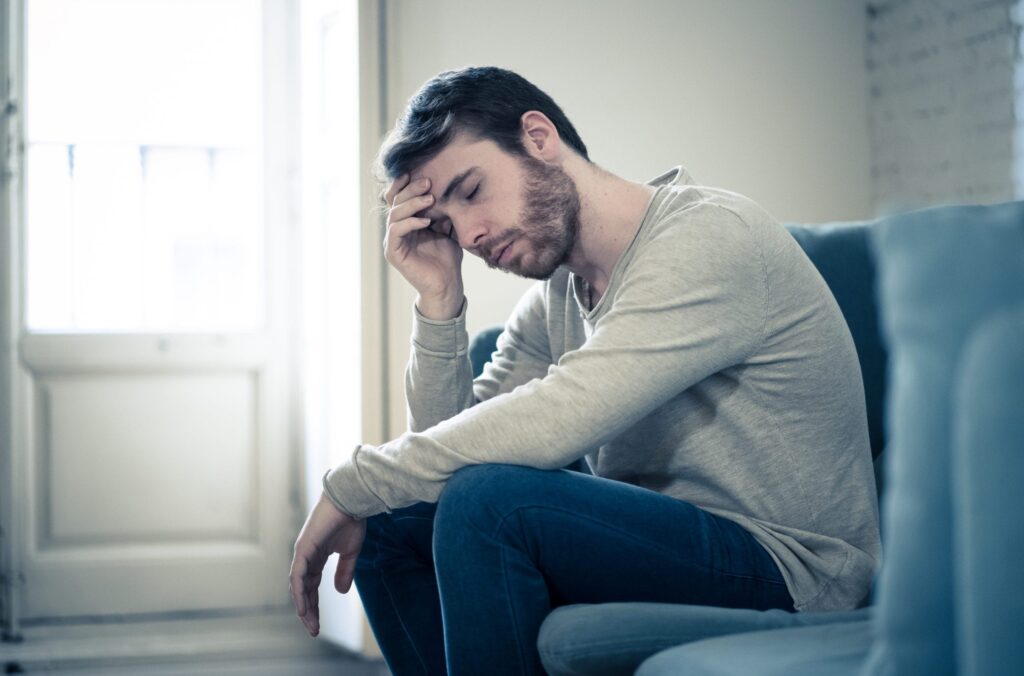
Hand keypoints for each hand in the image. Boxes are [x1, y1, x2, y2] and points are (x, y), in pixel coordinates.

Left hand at [289, 491, 366, 636]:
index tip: (318, 625)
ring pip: (298, 587)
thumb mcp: (350, 552)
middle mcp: (306, 557)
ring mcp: (302, 553)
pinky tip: (302, 609)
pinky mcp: (303, 549)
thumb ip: (344, 571)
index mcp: (316, 557)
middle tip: (314, 631)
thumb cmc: (351, 520)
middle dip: (308, 611)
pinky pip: (298, 576)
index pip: (311, 587)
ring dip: (304, 607)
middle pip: (302, 590)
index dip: (314, 605)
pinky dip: (299, 593)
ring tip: (310, 625)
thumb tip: (340, 592)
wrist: (351, 500)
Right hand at [384, 173, 464, 318]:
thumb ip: (443, 210)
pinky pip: (396, 231)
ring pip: (395, 214)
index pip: (398, 197)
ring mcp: (393, 241)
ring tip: (430, 198)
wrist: (448, 284)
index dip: (404, 183)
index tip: (419, 171)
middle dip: (411, 189)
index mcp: (407, 221)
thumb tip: (451, 187)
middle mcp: (397, 229)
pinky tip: (427, 221)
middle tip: (428, 182)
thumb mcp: (447, 228)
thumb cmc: (447, 257)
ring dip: (413, 203)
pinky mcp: (394, 253)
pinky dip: (410, 223)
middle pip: (395, 201)